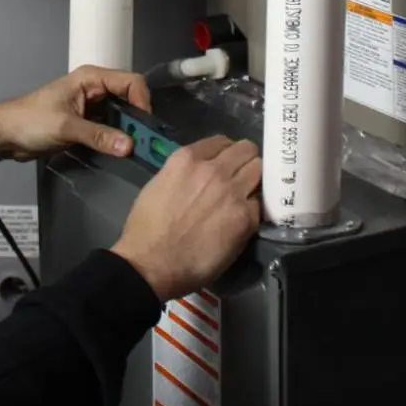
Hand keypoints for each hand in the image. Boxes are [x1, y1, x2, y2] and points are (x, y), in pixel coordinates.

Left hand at [0, 65, 151, 161]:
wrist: (5, 134)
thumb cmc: (31, 121)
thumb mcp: (65, 127)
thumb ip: (98, 135)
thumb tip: (130, 146)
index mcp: (91, 78)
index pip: (130, 82)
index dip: (142, 101)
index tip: (146, 127)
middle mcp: (95, 89)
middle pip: (129, 99)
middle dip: (138, 119)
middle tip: (147, 143)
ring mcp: (91, 106)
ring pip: (121, 115)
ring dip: (129, 131)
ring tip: (138, 150)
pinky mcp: (87, 123)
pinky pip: (110, 128)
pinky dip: (117, 138)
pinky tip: (123, 152)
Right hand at [110, 136, 260, 301]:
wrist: (152, 263)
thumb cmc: (146, 228)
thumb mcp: (159, 184)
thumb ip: (184, 173)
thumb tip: (198, 177)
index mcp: (187, 159)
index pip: (221, 141)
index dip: (226, 153)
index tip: (225, 164)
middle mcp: (214, 169)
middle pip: (247, 151)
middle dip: (245, 161)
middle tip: (240, 177)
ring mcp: (232, 192)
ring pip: (259, 171)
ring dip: (254, 180)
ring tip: (245, 195)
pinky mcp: (245, 218)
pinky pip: (259, 203)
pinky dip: (253, 208)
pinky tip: (242, 219)